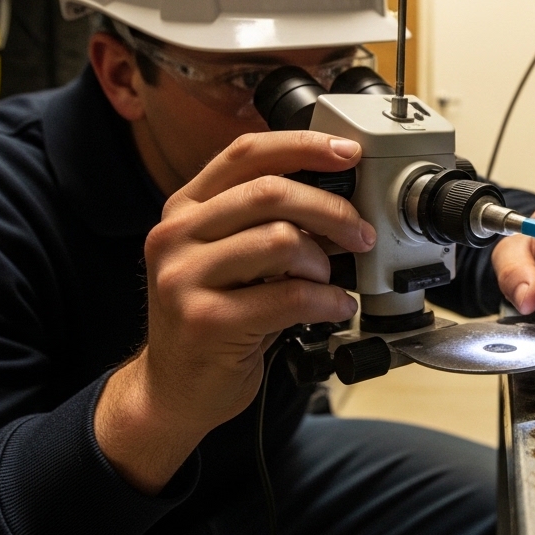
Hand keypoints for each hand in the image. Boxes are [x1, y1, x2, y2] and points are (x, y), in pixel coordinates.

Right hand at [95, 132, 372, 493]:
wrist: (174, 388)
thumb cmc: (213, 318)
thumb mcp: (228, 257)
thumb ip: (265, 221)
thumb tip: (339, 195)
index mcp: (185, 208)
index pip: (246, 153)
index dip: (303, 146)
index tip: (348, 152)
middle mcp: (176, 235)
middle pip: (270, 192)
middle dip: (331, 209)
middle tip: (361, 232)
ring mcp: (184, 278)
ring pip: (280, 240)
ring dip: (324, 261)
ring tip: (330, 280)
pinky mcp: (206, 321)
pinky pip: (289, 296)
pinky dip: (327, 300)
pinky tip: (336, 307)